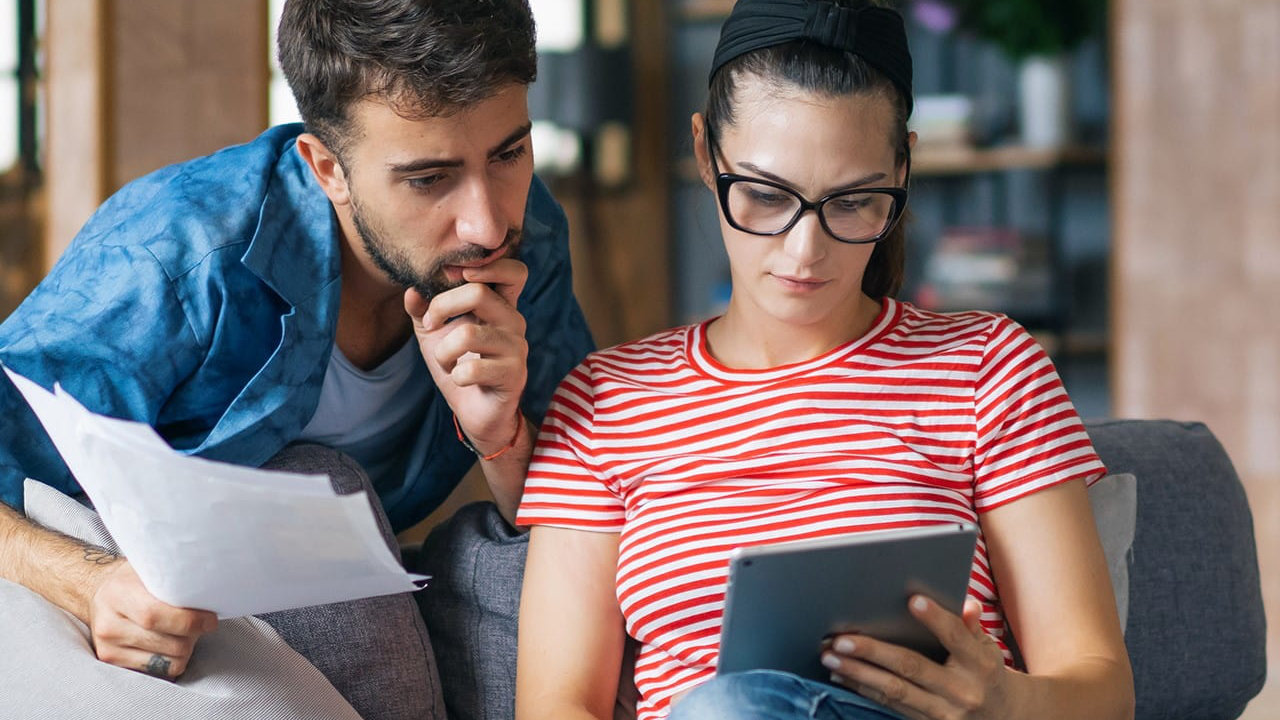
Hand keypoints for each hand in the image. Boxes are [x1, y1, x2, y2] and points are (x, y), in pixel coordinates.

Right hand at [87, 560, 217, 678]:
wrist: (100, 594)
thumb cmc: (134, 580)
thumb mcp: (151, 569)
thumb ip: (174, 580)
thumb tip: (209, 590)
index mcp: (119, 593)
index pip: (155, 615)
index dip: (189, 620)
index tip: (210, 619)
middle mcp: (109, 623)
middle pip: (168, 643)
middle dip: (194, 635)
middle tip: (201, 623)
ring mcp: (109, 646)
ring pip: (168, 661)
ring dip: (186, 649)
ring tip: (184, 633)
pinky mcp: (113, 662)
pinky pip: (158, 671)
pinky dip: (172, 660)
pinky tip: (171, 643)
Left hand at [405, 258, 528, 454]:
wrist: (476, 411)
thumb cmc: (459, 365)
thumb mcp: (434, 334)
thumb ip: (422, 309)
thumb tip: (411, 290)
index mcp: (500, 305)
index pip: (514, 271)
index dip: (488, 265)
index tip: (454, 277)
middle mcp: (514, 321)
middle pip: (478, 292)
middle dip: (442, 307)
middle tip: (430, 323)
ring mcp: (517, 348)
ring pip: (468, 334)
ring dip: (443, 351)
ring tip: (445, 361)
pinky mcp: (513, 375)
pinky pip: (471, 369)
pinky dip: (454, 375)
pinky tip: (459, 380)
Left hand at [821, 597, 1010, 719]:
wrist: (1005, 719)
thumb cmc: (988, 673)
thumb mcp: (989, 649)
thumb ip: (972, 627)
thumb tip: (966, 603)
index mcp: (980, 665)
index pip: (956, 638)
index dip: (935, 619)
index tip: (912, 600)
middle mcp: (962, 691)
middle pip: (911, 667)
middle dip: (873, 652)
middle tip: (841, 639)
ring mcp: (943, 713)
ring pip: (894, 691)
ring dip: (858, 673)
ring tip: (830, 656)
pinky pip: (891, 706)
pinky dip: (864, 689)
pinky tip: (842, 675)